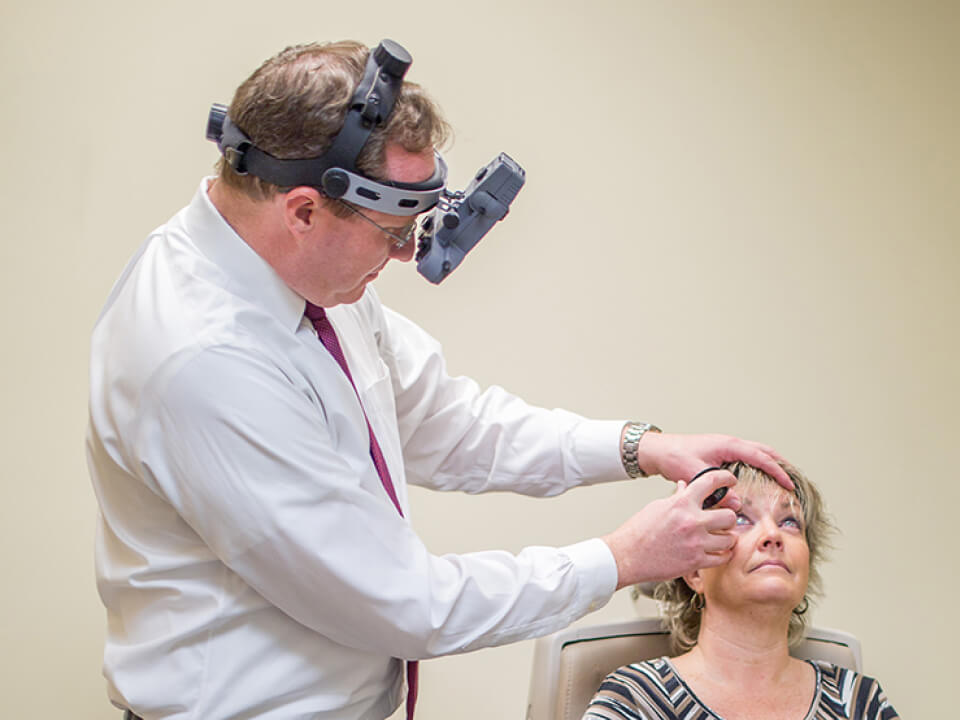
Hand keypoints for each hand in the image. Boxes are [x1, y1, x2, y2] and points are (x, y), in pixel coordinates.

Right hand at [602, 473, 738, 589]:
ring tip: (720, 538)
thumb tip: (685, 487)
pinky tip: (717, 552)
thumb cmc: (638, 532)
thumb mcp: (656, 507)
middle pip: (729, 516)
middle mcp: (691, 521)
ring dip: (727, 539)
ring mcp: (695, 543)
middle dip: (728, 518)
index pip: (710, 482)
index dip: (725, 478)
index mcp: (681, 503)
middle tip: (724, 520)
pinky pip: (722, 558)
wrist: (627, 556)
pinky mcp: (695, 562)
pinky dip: (722, 555)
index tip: (730, 481)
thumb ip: (676, 497)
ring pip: (730, 539)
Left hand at [634, 431, 792, 489]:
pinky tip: (756, 478)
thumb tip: (736, 504)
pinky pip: (745, 457)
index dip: (777, 471)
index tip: (789, 484)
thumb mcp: (696, 474)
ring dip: (768, 463)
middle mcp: (729, 443)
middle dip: (779, 464)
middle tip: (792, 479)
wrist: (657, 450)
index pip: (761, 457)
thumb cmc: (673, 457)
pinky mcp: (719, 453)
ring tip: (780, 478)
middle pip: (763, 451)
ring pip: (755, 453)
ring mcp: (724, 447)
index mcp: (728, 445)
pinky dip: (756, 464)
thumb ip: (716, 490)